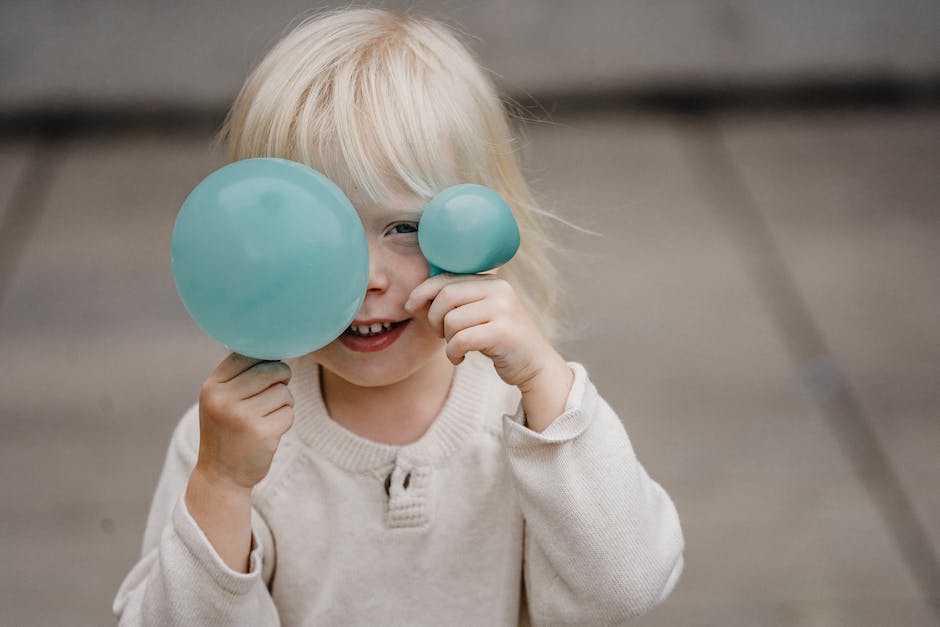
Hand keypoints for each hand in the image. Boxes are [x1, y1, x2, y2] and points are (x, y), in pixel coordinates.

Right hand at [194, 354, 294, 490]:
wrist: (220, 475)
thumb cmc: (227, 430)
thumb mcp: (221, 399)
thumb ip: (242, 375)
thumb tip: (277, 349)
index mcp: (212, 386)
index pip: (248, 355)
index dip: (265, 361)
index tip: (265, 375)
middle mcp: (224, 399)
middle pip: (272, 370)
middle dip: (280, 380)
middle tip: (273, 395)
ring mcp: (243, 417)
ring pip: (284, 392)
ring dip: (284, 403)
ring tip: (266, 416)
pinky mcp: (262, 434)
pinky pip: (289, 413)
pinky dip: (285, 420)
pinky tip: (269, 431)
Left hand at [405, 274, 572, 430]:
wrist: (535, 365)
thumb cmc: (499, 341)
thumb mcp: (480, 314)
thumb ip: (457, 302)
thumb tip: (415, 299)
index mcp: (492, 281)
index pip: (447, 277)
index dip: (422, 291)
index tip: (411, 306)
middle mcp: (500, 290)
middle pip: (446, 296)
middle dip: (434, 318)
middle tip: (441, 335)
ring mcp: (504, 310)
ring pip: (451, 320)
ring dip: (446, 340)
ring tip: (457, 348)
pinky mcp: (504, 333)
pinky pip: (461, 340)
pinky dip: (453, 353)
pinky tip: (460, 359)